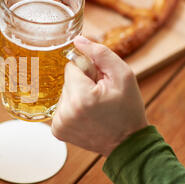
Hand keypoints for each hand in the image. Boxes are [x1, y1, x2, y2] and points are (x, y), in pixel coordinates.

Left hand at [51, 36, 148, 156]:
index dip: (88, 72)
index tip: (100, 83)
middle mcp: (66, 111)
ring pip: (63, 93)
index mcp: (81, 97)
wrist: (126, 143)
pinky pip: (60, 107)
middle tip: (99, 97)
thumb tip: (77, 40)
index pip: (71, 66)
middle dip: (82, 84)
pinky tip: (86, 116)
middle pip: (66, 80)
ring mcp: (59, 123)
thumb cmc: (127, 109)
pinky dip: (72, 109)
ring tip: (94, 108)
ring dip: (77, 96)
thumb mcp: (123, 76)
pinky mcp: (57, 130)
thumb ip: (99, 54)